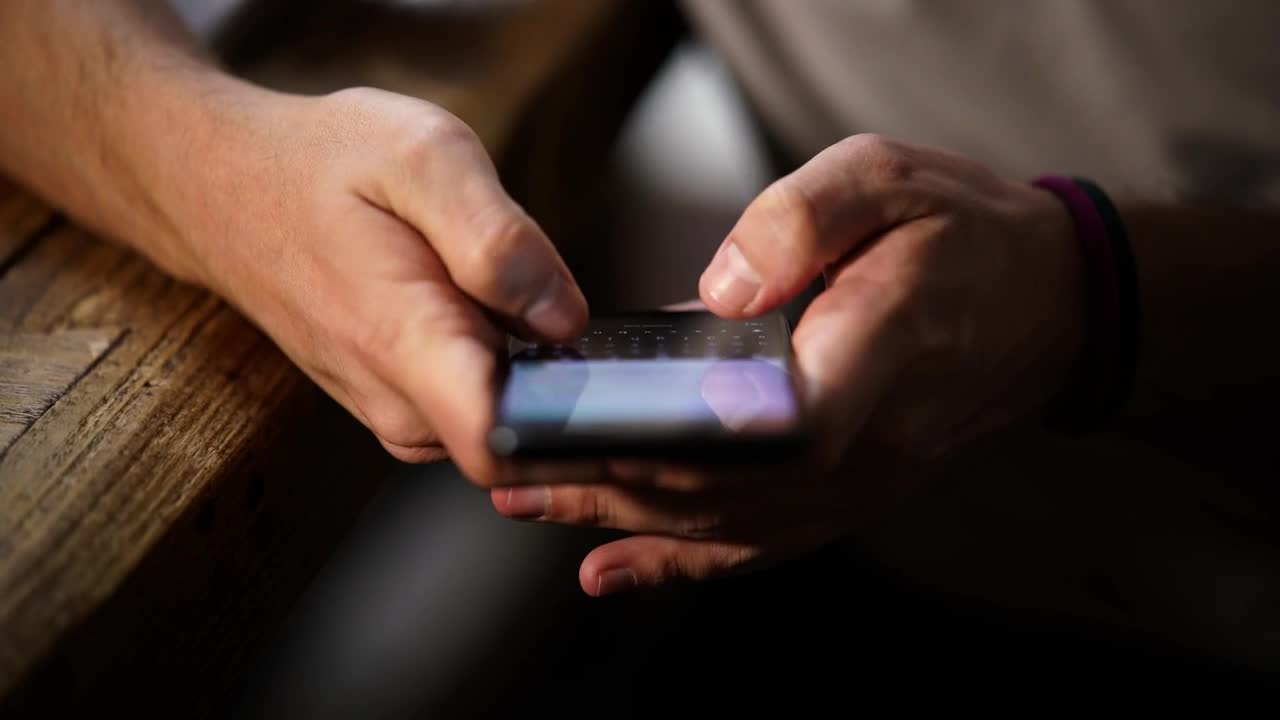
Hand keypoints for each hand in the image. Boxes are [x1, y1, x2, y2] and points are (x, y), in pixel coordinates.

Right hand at [174, 86, 586, 481]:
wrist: (225, 186)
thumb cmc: (319, 163)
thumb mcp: (423, 157)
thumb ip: (500, 241)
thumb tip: (563, 318)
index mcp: (407, 340)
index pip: (498, 446)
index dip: (574, 431)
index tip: (616, 394)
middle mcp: (396, 398)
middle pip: (520, 440)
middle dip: (565, 389)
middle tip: (562, 309)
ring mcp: (391, 408)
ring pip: (498, 422)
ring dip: (530, 375)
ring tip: (514, 298)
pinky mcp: (394, 402)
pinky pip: (470, 405)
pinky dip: (497, 368)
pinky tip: (485, 311)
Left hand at [492, 134, 1083, 594]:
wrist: (1049, 302)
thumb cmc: (964, 232)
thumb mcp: (890, 176)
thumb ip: (802, 218)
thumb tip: (718, 289)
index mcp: (878, 343)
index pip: (786, 418)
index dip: (688, 438)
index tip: (595, 433)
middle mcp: (870, 436)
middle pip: (728, 486)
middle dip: (612, 480)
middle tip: (516, 465)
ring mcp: (863, 480)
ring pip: (730, 524)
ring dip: (624, 519)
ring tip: (535, 502)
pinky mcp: (851, 494)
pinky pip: (762, 542)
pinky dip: (680, 561)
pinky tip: (612, 565)